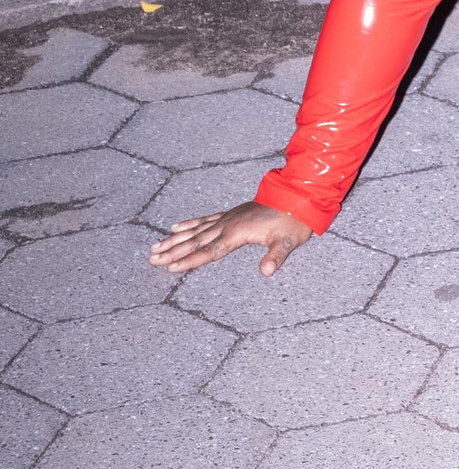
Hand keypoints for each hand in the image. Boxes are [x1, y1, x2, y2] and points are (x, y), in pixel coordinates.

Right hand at [150, 201, 313, 276]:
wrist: (297, 197)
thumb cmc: (293, 222)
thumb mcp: (289, 241)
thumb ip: (276, 256)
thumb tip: (267, 272)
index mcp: (237, 233)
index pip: (209, 251)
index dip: (189, 260)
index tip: (170, 267)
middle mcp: (228, 224)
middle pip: (195, 241)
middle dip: (172, 251)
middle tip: (152, 259)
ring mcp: (227, 218)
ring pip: (195, 230)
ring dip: (174, 239)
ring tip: (155, 247)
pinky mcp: (230, 214)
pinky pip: (205, 219)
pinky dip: (189, 223)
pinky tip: (175, 226)